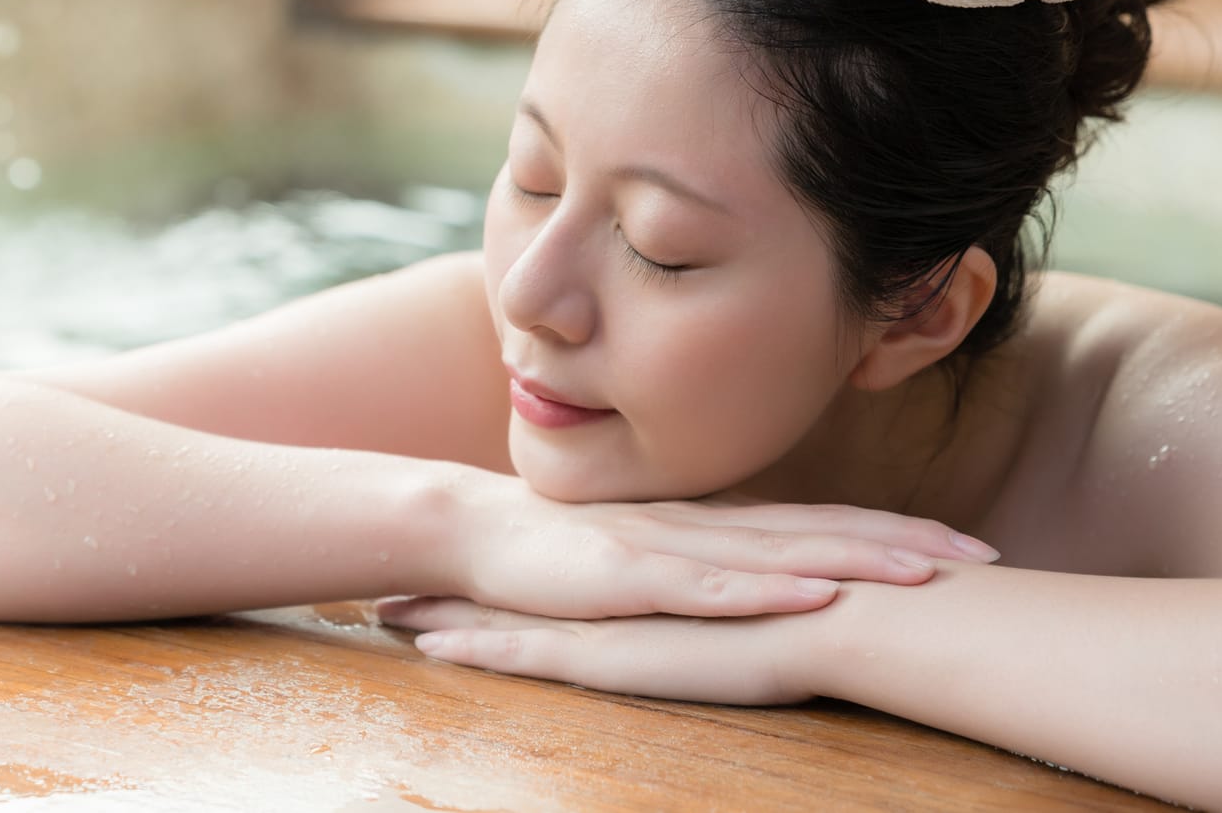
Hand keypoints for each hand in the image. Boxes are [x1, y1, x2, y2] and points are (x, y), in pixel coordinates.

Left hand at [376, 596, 819, 707]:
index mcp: (653, 577)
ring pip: (509, 614)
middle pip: (524, 584)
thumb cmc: (823, 611)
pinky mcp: (615, 652)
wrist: (838, 611)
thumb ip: (748, 597)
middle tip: (394, 589)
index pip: (574, 570)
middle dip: (457, 583)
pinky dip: (480, 649)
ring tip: (383, 613)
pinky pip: (531, 655)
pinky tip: (432, 651)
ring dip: (447, 613)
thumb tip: (767, 600)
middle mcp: (618, 589)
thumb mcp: (772, 601)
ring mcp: (611, 617)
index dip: (521, 568)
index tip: (474, 566)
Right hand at [438, 472, 998, 621]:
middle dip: (906, 542)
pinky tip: (814, 594)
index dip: (896, 530)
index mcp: (716, 525)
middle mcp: (705, 525)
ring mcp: (670, 546)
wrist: (472, 534)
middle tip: (985, 556)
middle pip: (821, 528)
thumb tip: (778, 587)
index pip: (822, 521)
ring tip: (927, 573)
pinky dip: (765, 589)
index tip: (971, 546)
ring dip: (856, 559)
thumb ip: (710, 569)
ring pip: (779, 552)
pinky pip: (708, 585)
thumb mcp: (651, 562)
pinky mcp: (628, 576)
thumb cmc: (562, 555)